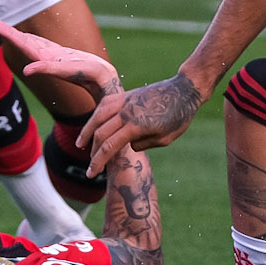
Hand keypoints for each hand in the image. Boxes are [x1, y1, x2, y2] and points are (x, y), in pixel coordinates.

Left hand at [0, 20, 118, 98]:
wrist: (101, 80)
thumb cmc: (86, 74)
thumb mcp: (65, 70)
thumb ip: (45, 69)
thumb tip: (26, 71)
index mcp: (43, 59)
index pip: (22, 43)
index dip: (8, 34)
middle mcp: (45, 57)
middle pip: (23, 42)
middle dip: (9, 33)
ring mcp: (53, 56)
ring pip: (32, 43)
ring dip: (20, 36)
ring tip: (8, 29)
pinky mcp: (63, 55)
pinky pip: (44, 44)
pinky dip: (34, 39)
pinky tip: (31, 38)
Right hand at [79, 73, 201, 175]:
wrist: (184, 90)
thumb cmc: (179, 117)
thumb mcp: (164, 139)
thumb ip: (143, 144)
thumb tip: (127, 146)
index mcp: (136, 126)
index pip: (109, 147)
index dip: (98, 162)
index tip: (91, 174)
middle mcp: (127, 112)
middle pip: (100, 133)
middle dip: (92, 152)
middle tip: (90, 166)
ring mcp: (125, 100)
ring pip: (98, 116)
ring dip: (87, 131)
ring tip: (81, 144)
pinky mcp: (126, 94)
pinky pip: (105, 103)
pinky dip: (96, 114)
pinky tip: (93, 122)